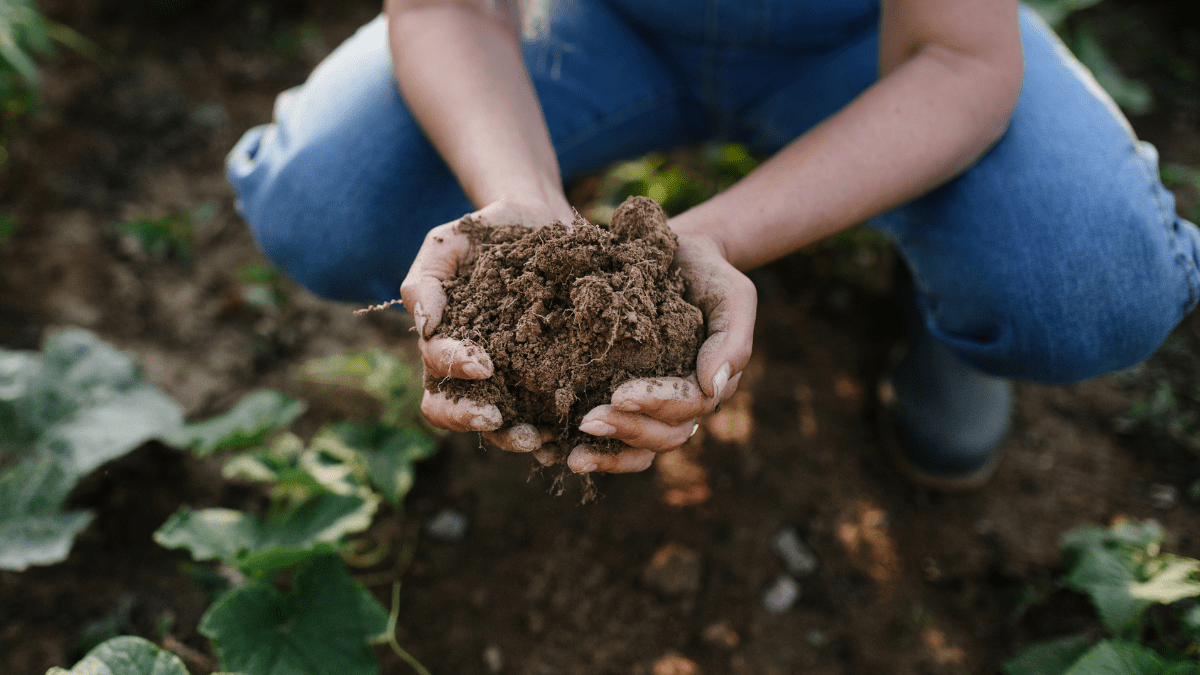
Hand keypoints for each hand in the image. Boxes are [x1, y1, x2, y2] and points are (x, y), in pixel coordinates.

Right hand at [400, 199, 570, 438]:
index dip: (454, 373)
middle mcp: (475, 372)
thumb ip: (425, 281)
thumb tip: (425, 326)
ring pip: (502, 424)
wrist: (539, 221)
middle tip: (498, 418)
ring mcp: (512, 379)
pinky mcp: (550, 377)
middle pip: (460, 413)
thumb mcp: (447, 244)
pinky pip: (548, 414)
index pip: (437, 373)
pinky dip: (556, 432)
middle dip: (474, 420)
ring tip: (540, 438)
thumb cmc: (485, 234)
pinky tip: (571, 435)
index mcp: (445, 345)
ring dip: (515, 436)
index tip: (482, 364)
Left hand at [567, 232, 756, 472]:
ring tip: (573, 456)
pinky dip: (592, 449)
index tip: (620, 394)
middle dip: (627, 431)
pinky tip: (558, 453)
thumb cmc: (708, 274)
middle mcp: (681, 403)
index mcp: (708, 383)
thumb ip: (733, 340)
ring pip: (640, 447)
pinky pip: (613, 437)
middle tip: (588, 421)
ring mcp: (652, 406)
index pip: (688, 406)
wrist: (676, 256)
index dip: (656, 404)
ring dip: (608, 453)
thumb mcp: (733, 296)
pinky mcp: (621, 398)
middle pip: (663, 435)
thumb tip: (713, 388)